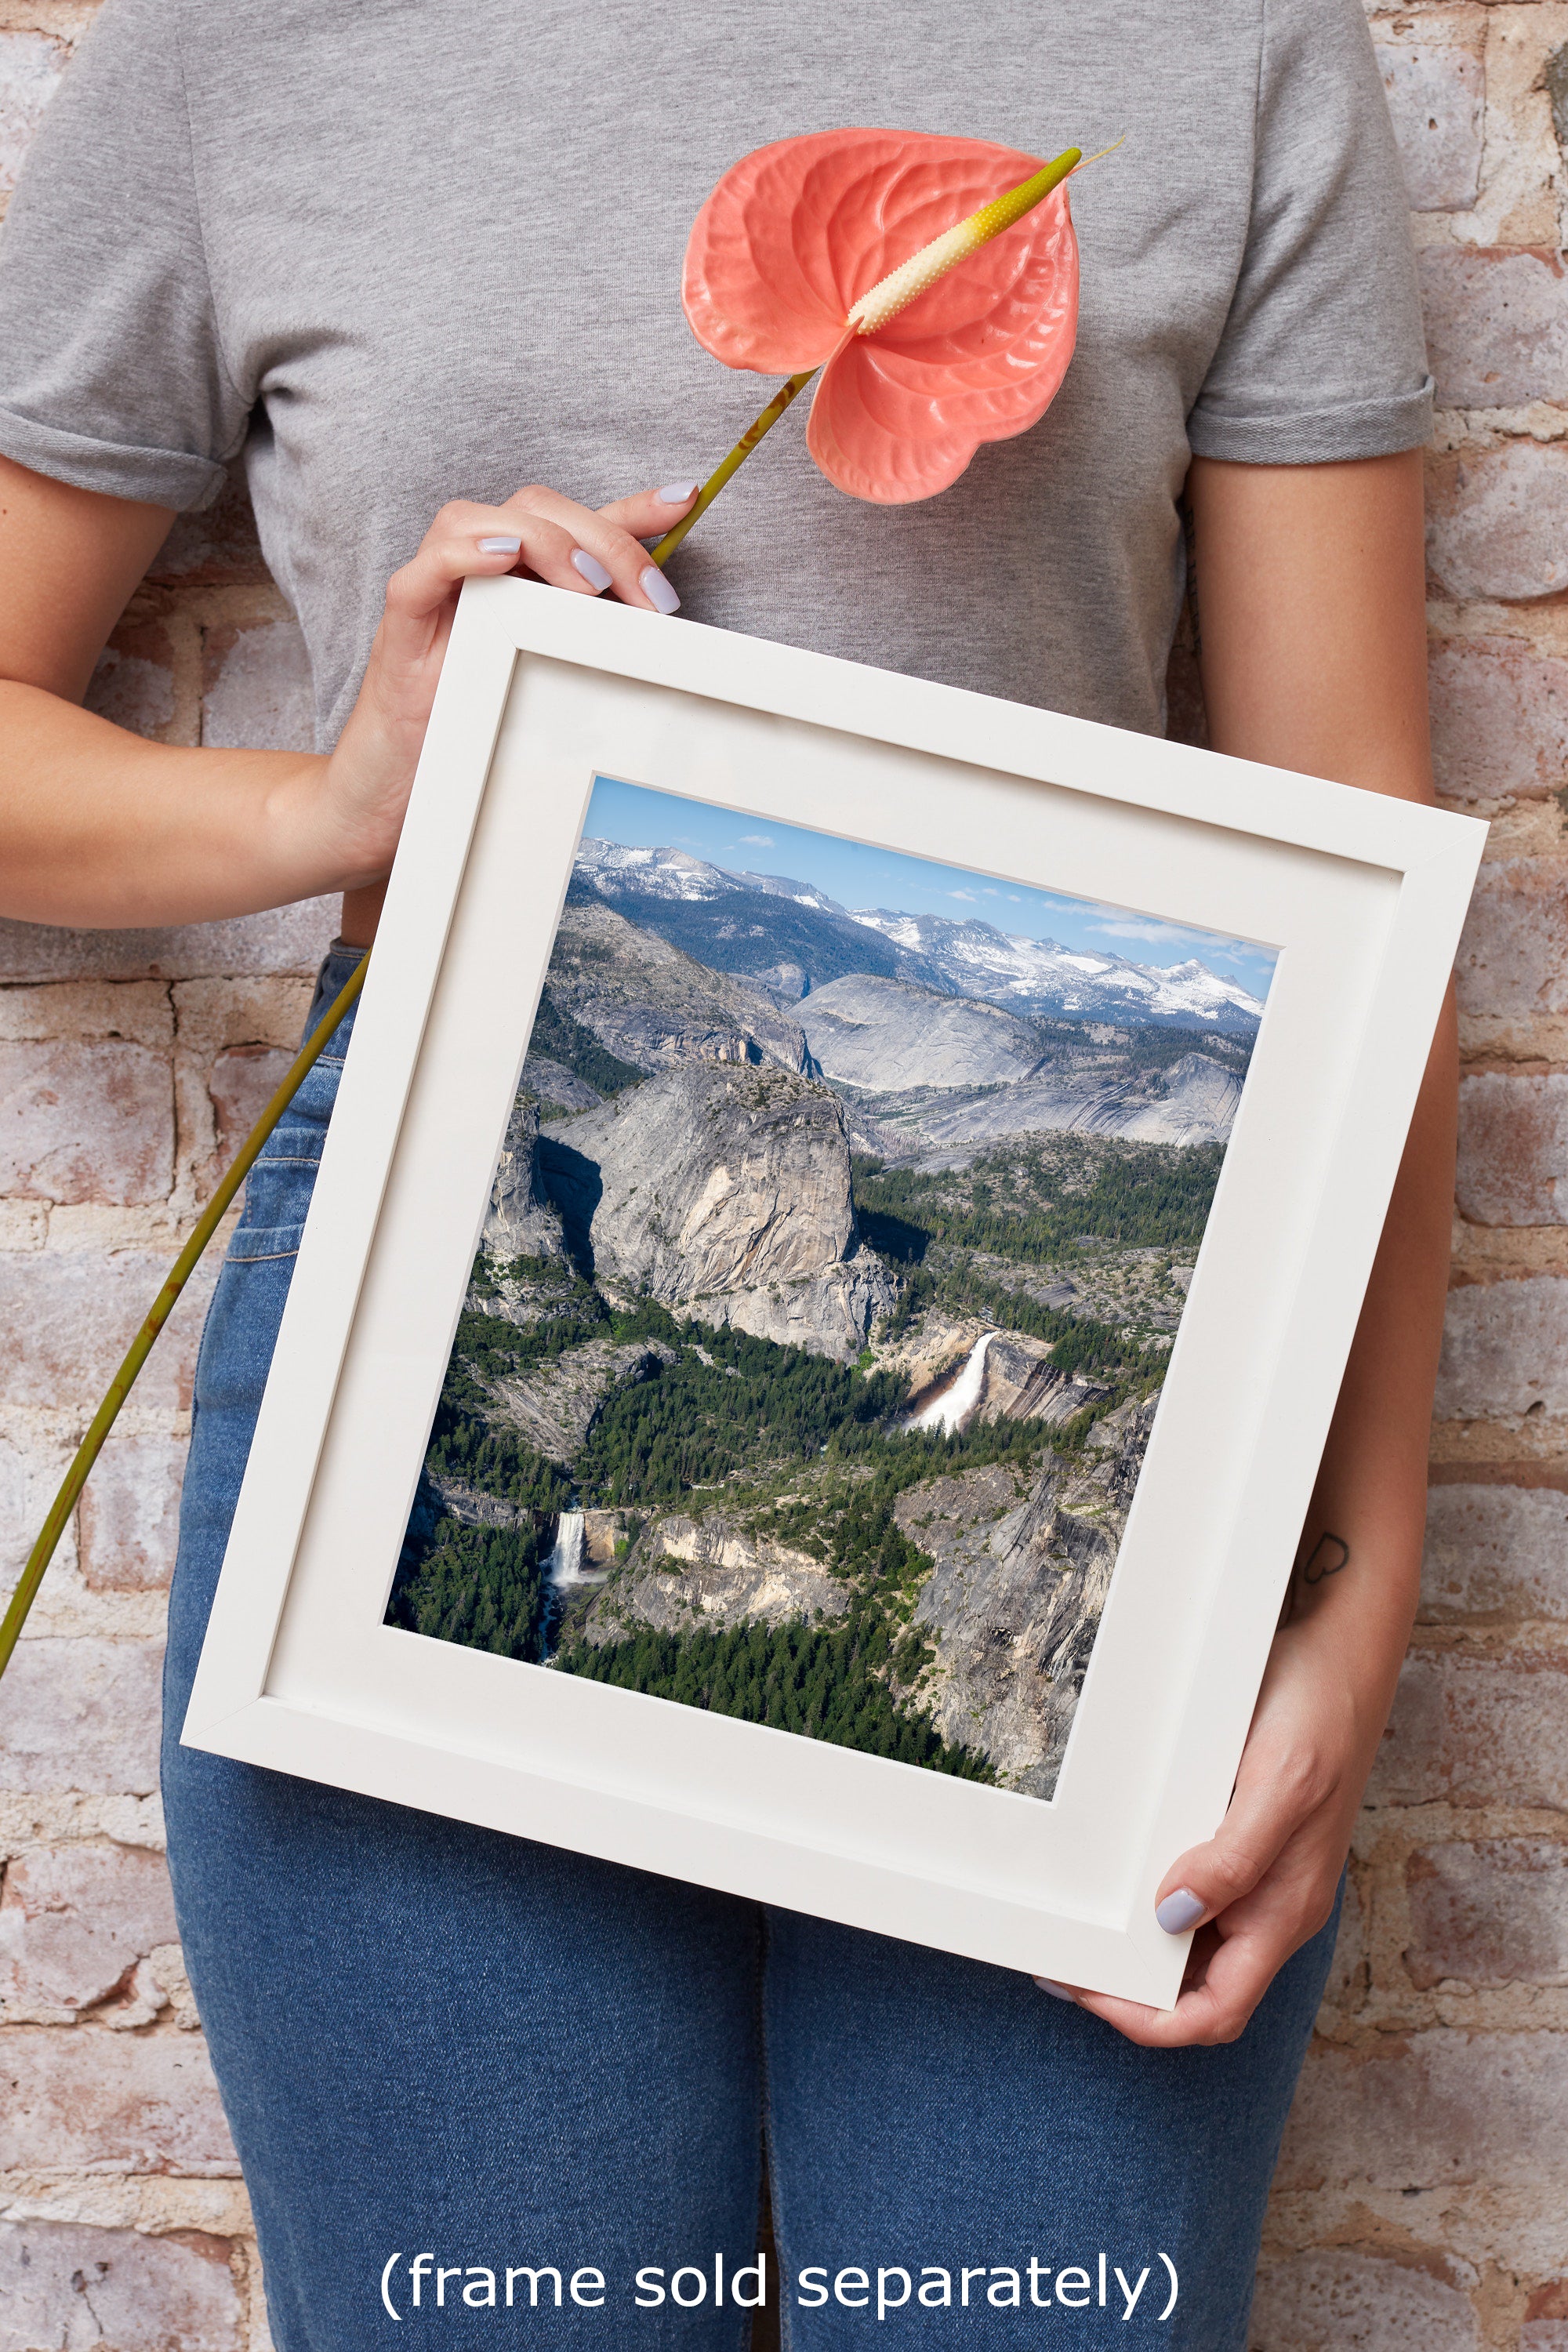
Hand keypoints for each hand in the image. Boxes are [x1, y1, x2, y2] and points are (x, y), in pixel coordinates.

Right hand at [267, 480, 698, 897]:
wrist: (394, 793)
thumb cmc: (473, 737)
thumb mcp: (550, 688)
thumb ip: (592, 650)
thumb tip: (661, 642)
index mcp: (518, 580)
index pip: (576, 522)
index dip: (631, 507)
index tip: (685, 500)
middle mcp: (475, 572)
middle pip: (536, 509)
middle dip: (605, 541)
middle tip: (649, 596)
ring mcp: (435, 593)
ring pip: (476, 517)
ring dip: (543, 540)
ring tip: (588, 584)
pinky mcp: (401, 626)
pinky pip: (425, 569)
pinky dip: (464, 553)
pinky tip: (503, 558)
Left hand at [1040, 1596, 1393, 2046]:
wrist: (1343, 1656)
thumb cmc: (1320, 1715)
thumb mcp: (1279, 1786)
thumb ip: (1232, 1860)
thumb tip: (1172, 1916)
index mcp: (1284, 1913)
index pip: (1215, 2011)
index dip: (1151, 2020)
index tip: (1088, 1991)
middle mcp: (1273, 1908)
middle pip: (1199, 1991)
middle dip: (1131, 1991)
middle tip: (1064, 1961)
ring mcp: (1262, 1878)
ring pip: (1194, 1948)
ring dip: (1138, 1951)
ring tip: (1079, 1928)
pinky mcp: (1247, 1842)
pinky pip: (1196, 1897)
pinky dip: (1152, 1905)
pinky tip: (1116, 1881)